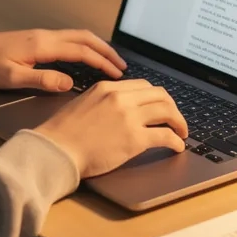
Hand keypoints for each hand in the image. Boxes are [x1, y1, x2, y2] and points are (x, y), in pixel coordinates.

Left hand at [0, 28, 126, 91]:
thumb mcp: (12, 77)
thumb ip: (42, 80)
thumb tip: (69, 83)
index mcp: (43, 45)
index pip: (81, 51)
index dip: (102, 62)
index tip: (117, 75)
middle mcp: (46, 36)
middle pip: (85, 38)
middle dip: (106, 51)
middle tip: (123, 66)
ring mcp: (42, 36)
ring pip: (78, 36)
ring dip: (97, 47)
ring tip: (110, 61)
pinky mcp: (37, 39)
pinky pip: (69, 39)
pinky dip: (85, 46)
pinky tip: (87, 57)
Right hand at [34, 80, 188, 177]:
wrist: (55, 150)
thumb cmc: (62, 134)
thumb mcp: (83, 104)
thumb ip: (104, 102)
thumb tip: (120, 110)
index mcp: (108, 88)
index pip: (143, 86)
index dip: (157, 97)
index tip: (161, 107)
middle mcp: (121, 98)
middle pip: (160, 95)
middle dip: (173, 108)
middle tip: (176, 120)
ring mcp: (129, 117)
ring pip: (168, 112)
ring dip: (179, 123)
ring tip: (181, 133)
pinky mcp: (135, 139)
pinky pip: (165, 136)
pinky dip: (176, 141)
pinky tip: (177, 147)